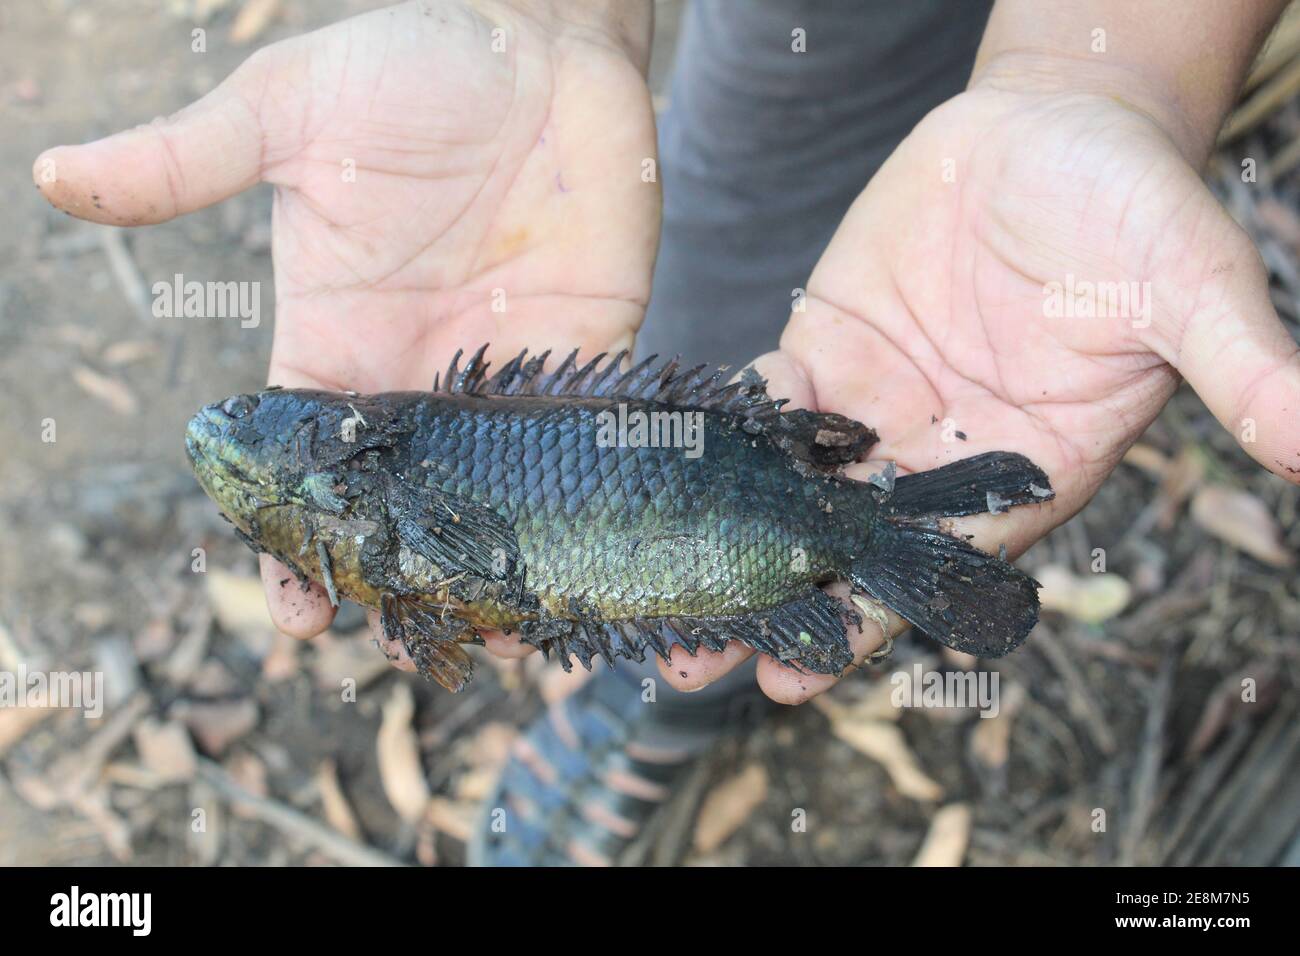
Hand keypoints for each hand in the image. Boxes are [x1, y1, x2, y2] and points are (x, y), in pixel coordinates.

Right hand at [35, 0, 659, 659]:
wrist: (537, 39)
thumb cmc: (409, 61)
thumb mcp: (286, 110)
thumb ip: (188, 158)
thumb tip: (57, 171)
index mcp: (336, 336)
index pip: (303, 463)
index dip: (295, 538)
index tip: (297, 612)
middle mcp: (419, 371)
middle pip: (400, 502)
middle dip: (398, 575)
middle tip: (404, 647)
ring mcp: (505, 370)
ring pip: (494, 497)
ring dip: (492, 564)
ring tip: (496, 638)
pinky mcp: (588, 352)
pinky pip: (583, 448)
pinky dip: (580, 508)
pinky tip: (577, 570)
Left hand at [660, 56, 1299, 702]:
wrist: (1061, 124)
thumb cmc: (1135, 205)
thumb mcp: (1190, 283)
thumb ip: (1239, 364)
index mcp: (1024, 467)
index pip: (944, 560)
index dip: (878, 613)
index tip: (810, 663)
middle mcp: (939, 454)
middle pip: (851, 545)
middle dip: (781, 599)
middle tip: (700, 661)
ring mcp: (876, 404)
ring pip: (792, 491)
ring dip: (728, 538)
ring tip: (656, 595)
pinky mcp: (826, 346)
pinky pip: (764, 404)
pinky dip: (715, 441)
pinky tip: (656, 476)